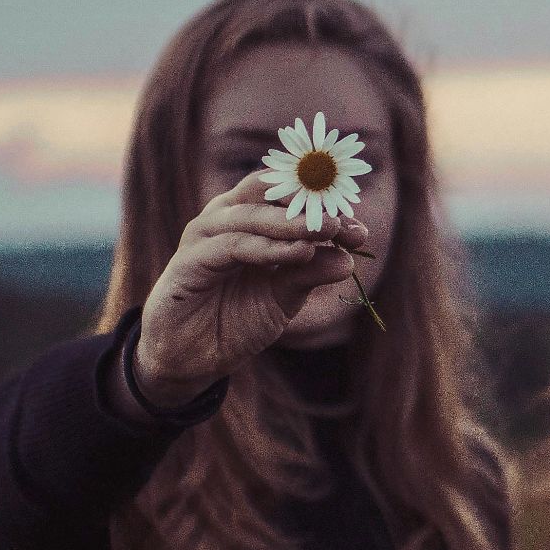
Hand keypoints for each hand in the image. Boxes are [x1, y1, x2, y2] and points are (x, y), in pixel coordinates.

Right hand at [134, 172, 368, 404]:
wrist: (191, 358)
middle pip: (268, 191)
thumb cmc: (235, 319)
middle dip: (310, 205)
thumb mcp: (282, 297)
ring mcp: (204, 236)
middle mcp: (224, 218)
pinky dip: (267, 248)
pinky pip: (233, 246)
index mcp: (247, 219)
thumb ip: (309, 274)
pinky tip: (299, 253)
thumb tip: (348, 260)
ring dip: (292, 223)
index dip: (325, 207)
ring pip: (252, 215)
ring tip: (327, 232)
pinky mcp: (189, 261)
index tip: (360, 231)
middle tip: (344, 224)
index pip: (287, 195)